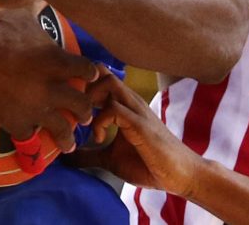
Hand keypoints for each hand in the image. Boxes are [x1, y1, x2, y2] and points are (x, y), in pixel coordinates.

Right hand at [0, 6, 97, 152]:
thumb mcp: (22, 14)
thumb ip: (37, 10)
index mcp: (58, 62)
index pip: (88, 71)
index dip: (90, 73)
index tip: (90, 76)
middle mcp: (53, 88)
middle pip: (82, 105)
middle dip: (86, 110)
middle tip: (85, 114)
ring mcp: (36, 108)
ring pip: (62, 130)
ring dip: (67, 137)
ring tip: (69, 142)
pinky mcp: (16, 121)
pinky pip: (30, 137)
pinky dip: (31, 138)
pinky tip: (33, 139)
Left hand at [74, 65, 200, 196]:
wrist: (180, 175)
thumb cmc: (149, 164)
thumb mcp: (111, 159)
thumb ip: (91, 154)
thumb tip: (68, 158)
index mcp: (124, 105)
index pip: (101, 77)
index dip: (81, 85)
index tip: (70, 106)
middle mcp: (130, 101)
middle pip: (101, 72)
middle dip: (82, 88)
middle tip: (74, 112)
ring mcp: (136, 110)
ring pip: (109, 83)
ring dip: (89, 99)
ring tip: (84, 123)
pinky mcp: (140, 124)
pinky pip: (114, 108)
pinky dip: (99, 121)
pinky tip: (98, 138)